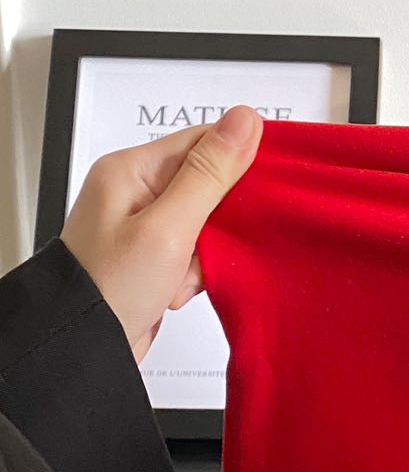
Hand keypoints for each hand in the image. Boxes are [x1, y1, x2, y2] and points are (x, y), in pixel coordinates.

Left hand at [61, 104, 263, 361]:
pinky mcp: (153, 253)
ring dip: (208, 251)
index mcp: (131, 170)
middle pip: (208, 182)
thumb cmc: (107, 289)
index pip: (204, 141)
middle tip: (207, 245)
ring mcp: (143, 223)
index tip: (262, 189)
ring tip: (182, 274)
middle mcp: (134, 190)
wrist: (83, 351)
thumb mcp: (168, 227)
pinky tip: (176, 288)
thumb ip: (209, 173)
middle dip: (220, 219)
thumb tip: (245, 120)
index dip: (239, 163)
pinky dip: (196, 270)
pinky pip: (196, 249)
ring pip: (208, 221)